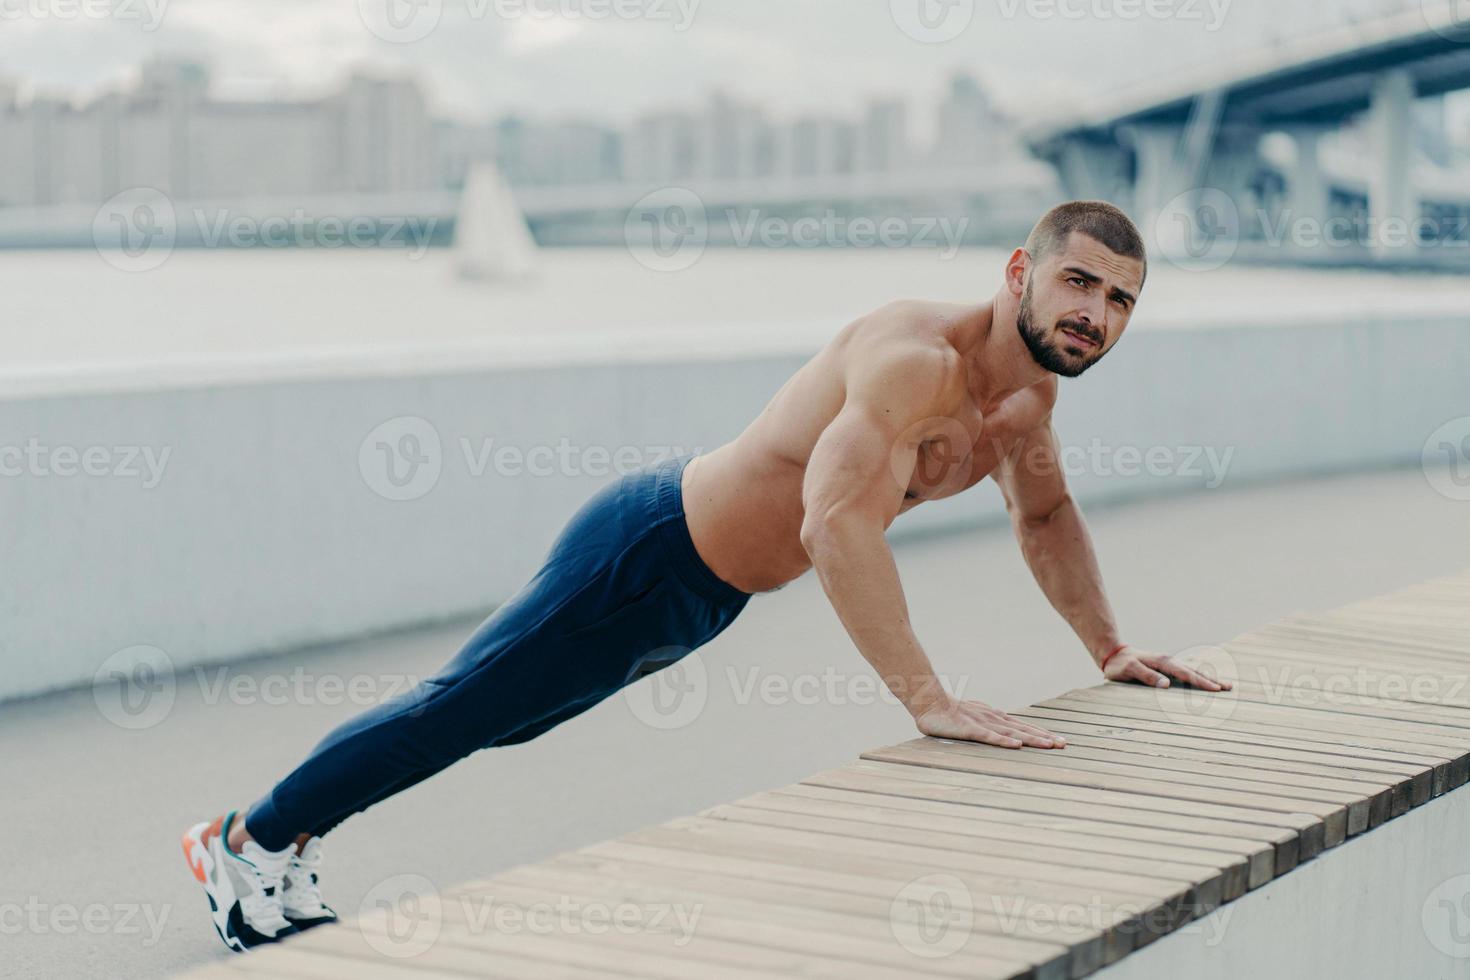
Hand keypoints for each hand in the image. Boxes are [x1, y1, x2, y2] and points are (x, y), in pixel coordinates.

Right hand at [914, 696, 1065, 748]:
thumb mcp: (973, 717)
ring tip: (1049, 746)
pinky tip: (1017, 745)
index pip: (1023, 727)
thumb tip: (1001, 732)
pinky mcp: (970, 729)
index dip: (1041, 734)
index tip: (1058, 741)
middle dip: (1044, 738)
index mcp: (995, 717)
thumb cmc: (949, 712)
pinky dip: (1004, 741)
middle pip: (1023, 729)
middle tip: (1064, 744)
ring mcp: (983, 723)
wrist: (929, 701)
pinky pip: (990, 736)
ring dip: (1032, 739)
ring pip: (1012, 733)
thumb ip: (988, 724)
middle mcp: (994, 719)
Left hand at [1102, 646, 1231, 690]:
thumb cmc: (1121, 665)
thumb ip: (1147, 676)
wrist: (1114, 654)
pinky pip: (1185, 672)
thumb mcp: (1130, 670)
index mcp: (1163, 662)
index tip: (1215, 689)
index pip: (1186, 674)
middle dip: (1212, 680)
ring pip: (1192, 670)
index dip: (1201, 682)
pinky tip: (1205, 680)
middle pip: (1194, 671)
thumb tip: (1167, 684)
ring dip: (1207, 677)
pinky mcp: (1166, 667)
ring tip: (1223, 685)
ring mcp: (1168, 664)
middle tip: (1229, 688)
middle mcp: (1169, 661)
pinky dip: (1197, 676)